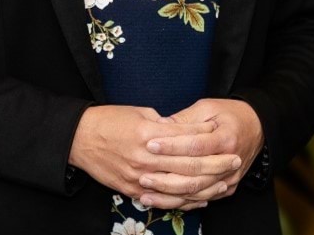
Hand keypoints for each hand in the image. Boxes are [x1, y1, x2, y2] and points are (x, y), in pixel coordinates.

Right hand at [68, 106, 238, 211]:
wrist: (79, 139)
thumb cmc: (108, 120)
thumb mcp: (138, 112)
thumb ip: (164, 123)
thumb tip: (185, 129)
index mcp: (149, 135)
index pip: (187, 140)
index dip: (209, 139)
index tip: (226, 136)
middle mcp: (146, 159)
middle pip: (189, 166)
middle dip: (216, 164)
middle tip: (235, 160)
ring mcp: (139, 178)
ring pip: (180, 188)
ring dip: (206, 187)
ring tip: (224, 182)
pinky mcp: (133, 191)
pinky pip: (164, 201)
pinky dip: (184, 201)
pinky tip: (200, 199)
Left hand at [138, 98, 264, 204]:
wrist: (257, 128)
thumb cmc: (229, 114)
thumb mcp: (208, 108)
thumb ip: (185, 119)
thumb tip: (158, 125)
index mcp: (226, 138)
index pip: (195, 146)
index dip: (172, 146)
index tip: (150, 144)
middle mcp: (230, 162)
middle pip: (195, 174)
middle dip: (166, 176)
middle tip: (142, 174)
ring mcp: (230, 178)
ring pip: (197, 192)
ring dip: (170, 195)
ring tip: (146, 193)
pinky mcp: (227, 188)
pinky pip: (202, 200)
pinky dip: (182, 202)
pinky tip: (163, 201)